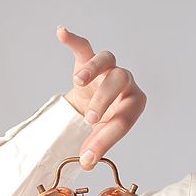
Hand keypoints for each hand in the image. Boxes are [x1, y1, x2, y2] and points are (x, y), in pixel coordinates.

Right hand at [57, 26, 146, 170]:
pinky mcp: (88, 60)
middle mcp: (126, 82)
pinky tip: (62, 33)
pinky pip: (84, 47)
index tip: (88, 154)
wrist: (91, 109)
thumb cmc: (102, 123)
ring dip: (93, 68)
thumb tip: (86, 162)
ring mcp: (107, 69)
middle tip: (90, 118)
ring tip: (78, 80)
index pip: (125, 117)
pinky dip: (73, 40)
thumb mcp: (101, 136)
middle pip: (120, 80)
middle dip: (106, 98)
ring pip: (107, 59)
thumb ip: (96, 147)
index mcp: (134, 103)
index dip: (108, 137)